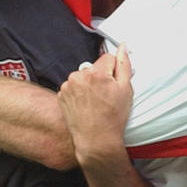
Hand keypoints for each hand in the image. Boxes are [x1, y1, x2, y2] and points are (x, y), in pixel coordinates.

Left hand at [57, 44, 132, 166]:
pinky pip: (73, 85)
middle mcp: (79, 76)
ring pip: (83, 75)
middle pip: (94, 66)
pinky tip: (86, 104)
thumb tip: (123, 46)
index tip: (113, 84)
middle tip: (105, 95)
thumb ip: (124, 64)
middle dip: (100, 76)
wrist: (96, 140)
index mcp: (97, 73)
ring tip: (95, 101)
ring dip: (88, 83)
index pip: (107, 57)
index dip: (113, 70)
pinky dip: (79, 91)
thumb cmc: (113, 118)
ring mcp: (68, 85)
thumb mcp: (125, 90)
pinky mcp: (61, 94)